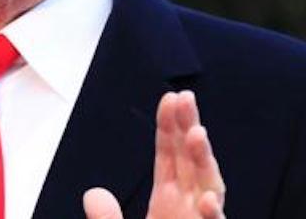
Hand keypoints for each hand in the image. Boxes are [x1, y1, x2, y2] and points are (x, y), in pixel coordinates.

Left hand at [83, 91, 225, 218]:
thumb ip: (107, 217)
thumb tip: (93, 194)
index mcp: (168, 200)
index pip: (169, 155)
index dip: (169, 126)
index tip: (169, 99)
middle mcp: (188, 205)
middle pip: (190, 159)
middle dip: (188, 127)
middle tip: (185, 98)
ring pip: (208, 186)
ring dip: (203, 160)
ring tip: (196, 134)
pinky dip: (213, 213)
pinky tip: (208, 198)